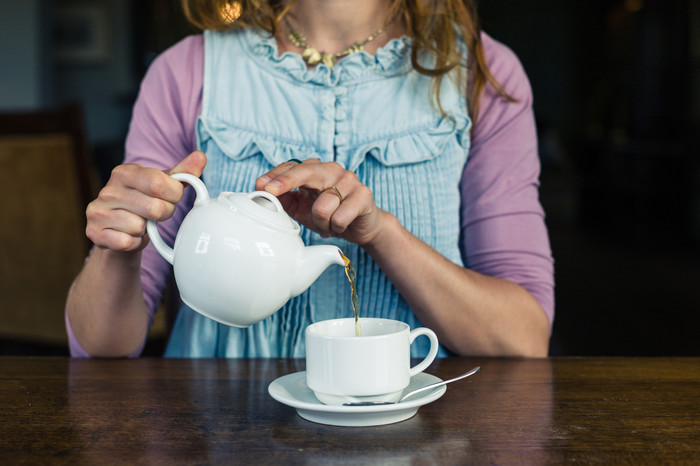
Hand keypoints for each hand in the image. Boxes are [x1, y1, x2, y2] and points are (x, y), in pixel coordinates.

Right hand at [85, 151, 206, 251]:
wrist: (118, 230)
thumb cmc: (144, 202)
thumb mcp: (163, 185)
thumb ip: (183, 173)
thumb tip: (201, 156)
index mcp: (124, 172)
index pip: (159, 183)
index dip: (174, 195)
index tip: (172, 197)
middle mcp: (107, 190)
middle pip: (154, 208)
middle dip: (164, 213)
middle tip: (158, 213)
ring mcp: (98, 211)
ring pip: (140, 227)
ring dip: (146, 230)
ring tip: (140, 223)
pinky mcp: (94, 232)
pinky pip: (127, 242)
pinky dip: (134, 243)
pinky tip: (129, 235)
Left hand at [255, 159, 385, 244]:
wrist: (361, 226)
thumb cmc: (329, 214)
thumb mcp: (301, 209)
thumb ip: (284, 200)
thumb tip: (263, 194)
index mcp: (315, 169)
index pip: (291, 166)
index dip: (275, 176)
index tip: (260, 186)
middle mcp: (332, 169)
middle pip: (306, 172)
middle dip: (286, 181)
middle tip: (269, 191)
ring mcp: (349, 180)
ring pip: (322, 207)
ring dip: (321, 223)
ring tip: (327, 224)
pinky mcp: (364, 195)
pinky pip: (339, 217)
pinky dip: (335, 227)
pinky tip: (341, 225)